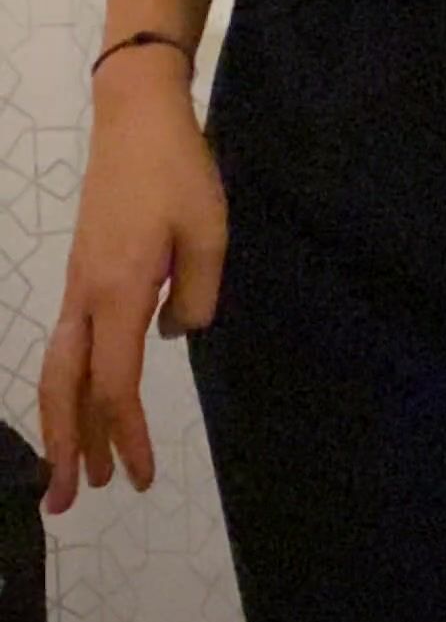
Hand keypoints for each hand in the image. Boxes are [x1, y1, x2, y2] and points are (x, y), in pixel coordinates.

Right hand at [40, 79, 227, 513]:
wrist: (134, 116)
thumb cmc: (178, 170)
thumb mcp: (209, 232)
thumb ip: (197, 294)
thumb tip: (176, 335)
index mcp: (118, 291)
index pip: (116, 384)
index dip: (127, 436)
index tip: (141, 478)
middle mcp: (86, 295)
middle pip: (64, 386)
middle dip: (65, 448)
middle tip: (66, 504)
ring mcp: (78, 283)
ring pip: (60, 367)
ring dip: (64, 421)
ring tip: (74, 471)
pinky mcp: (82, 270)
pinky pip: (69, 343)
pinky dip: (71, 384)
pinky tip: (89, 402)